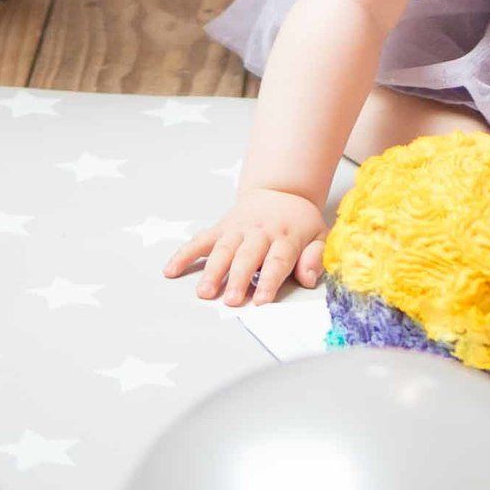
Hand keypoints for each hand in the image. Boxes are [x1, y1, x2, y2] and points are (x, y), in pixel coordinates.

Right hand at [164, 189, 326, 306]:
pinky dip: (185, 254)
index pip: (277, 259)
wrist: (281, 189)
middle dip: (239, 278)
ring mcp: (238, 228)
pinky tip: (171, 270)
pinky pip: (200, 240)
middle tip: (232, 300)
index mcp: (286, 234)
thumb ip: (314, 257)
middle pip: (248, 256)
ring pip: (223, 248)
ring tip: (204, 292)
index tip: (262, 300)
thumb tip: (307, 277)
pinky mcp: (221, 227)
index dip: (270, 280)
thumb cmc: (299, 221)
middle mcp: (260, 230)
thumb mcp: (318, 234)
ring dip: (213, 270)